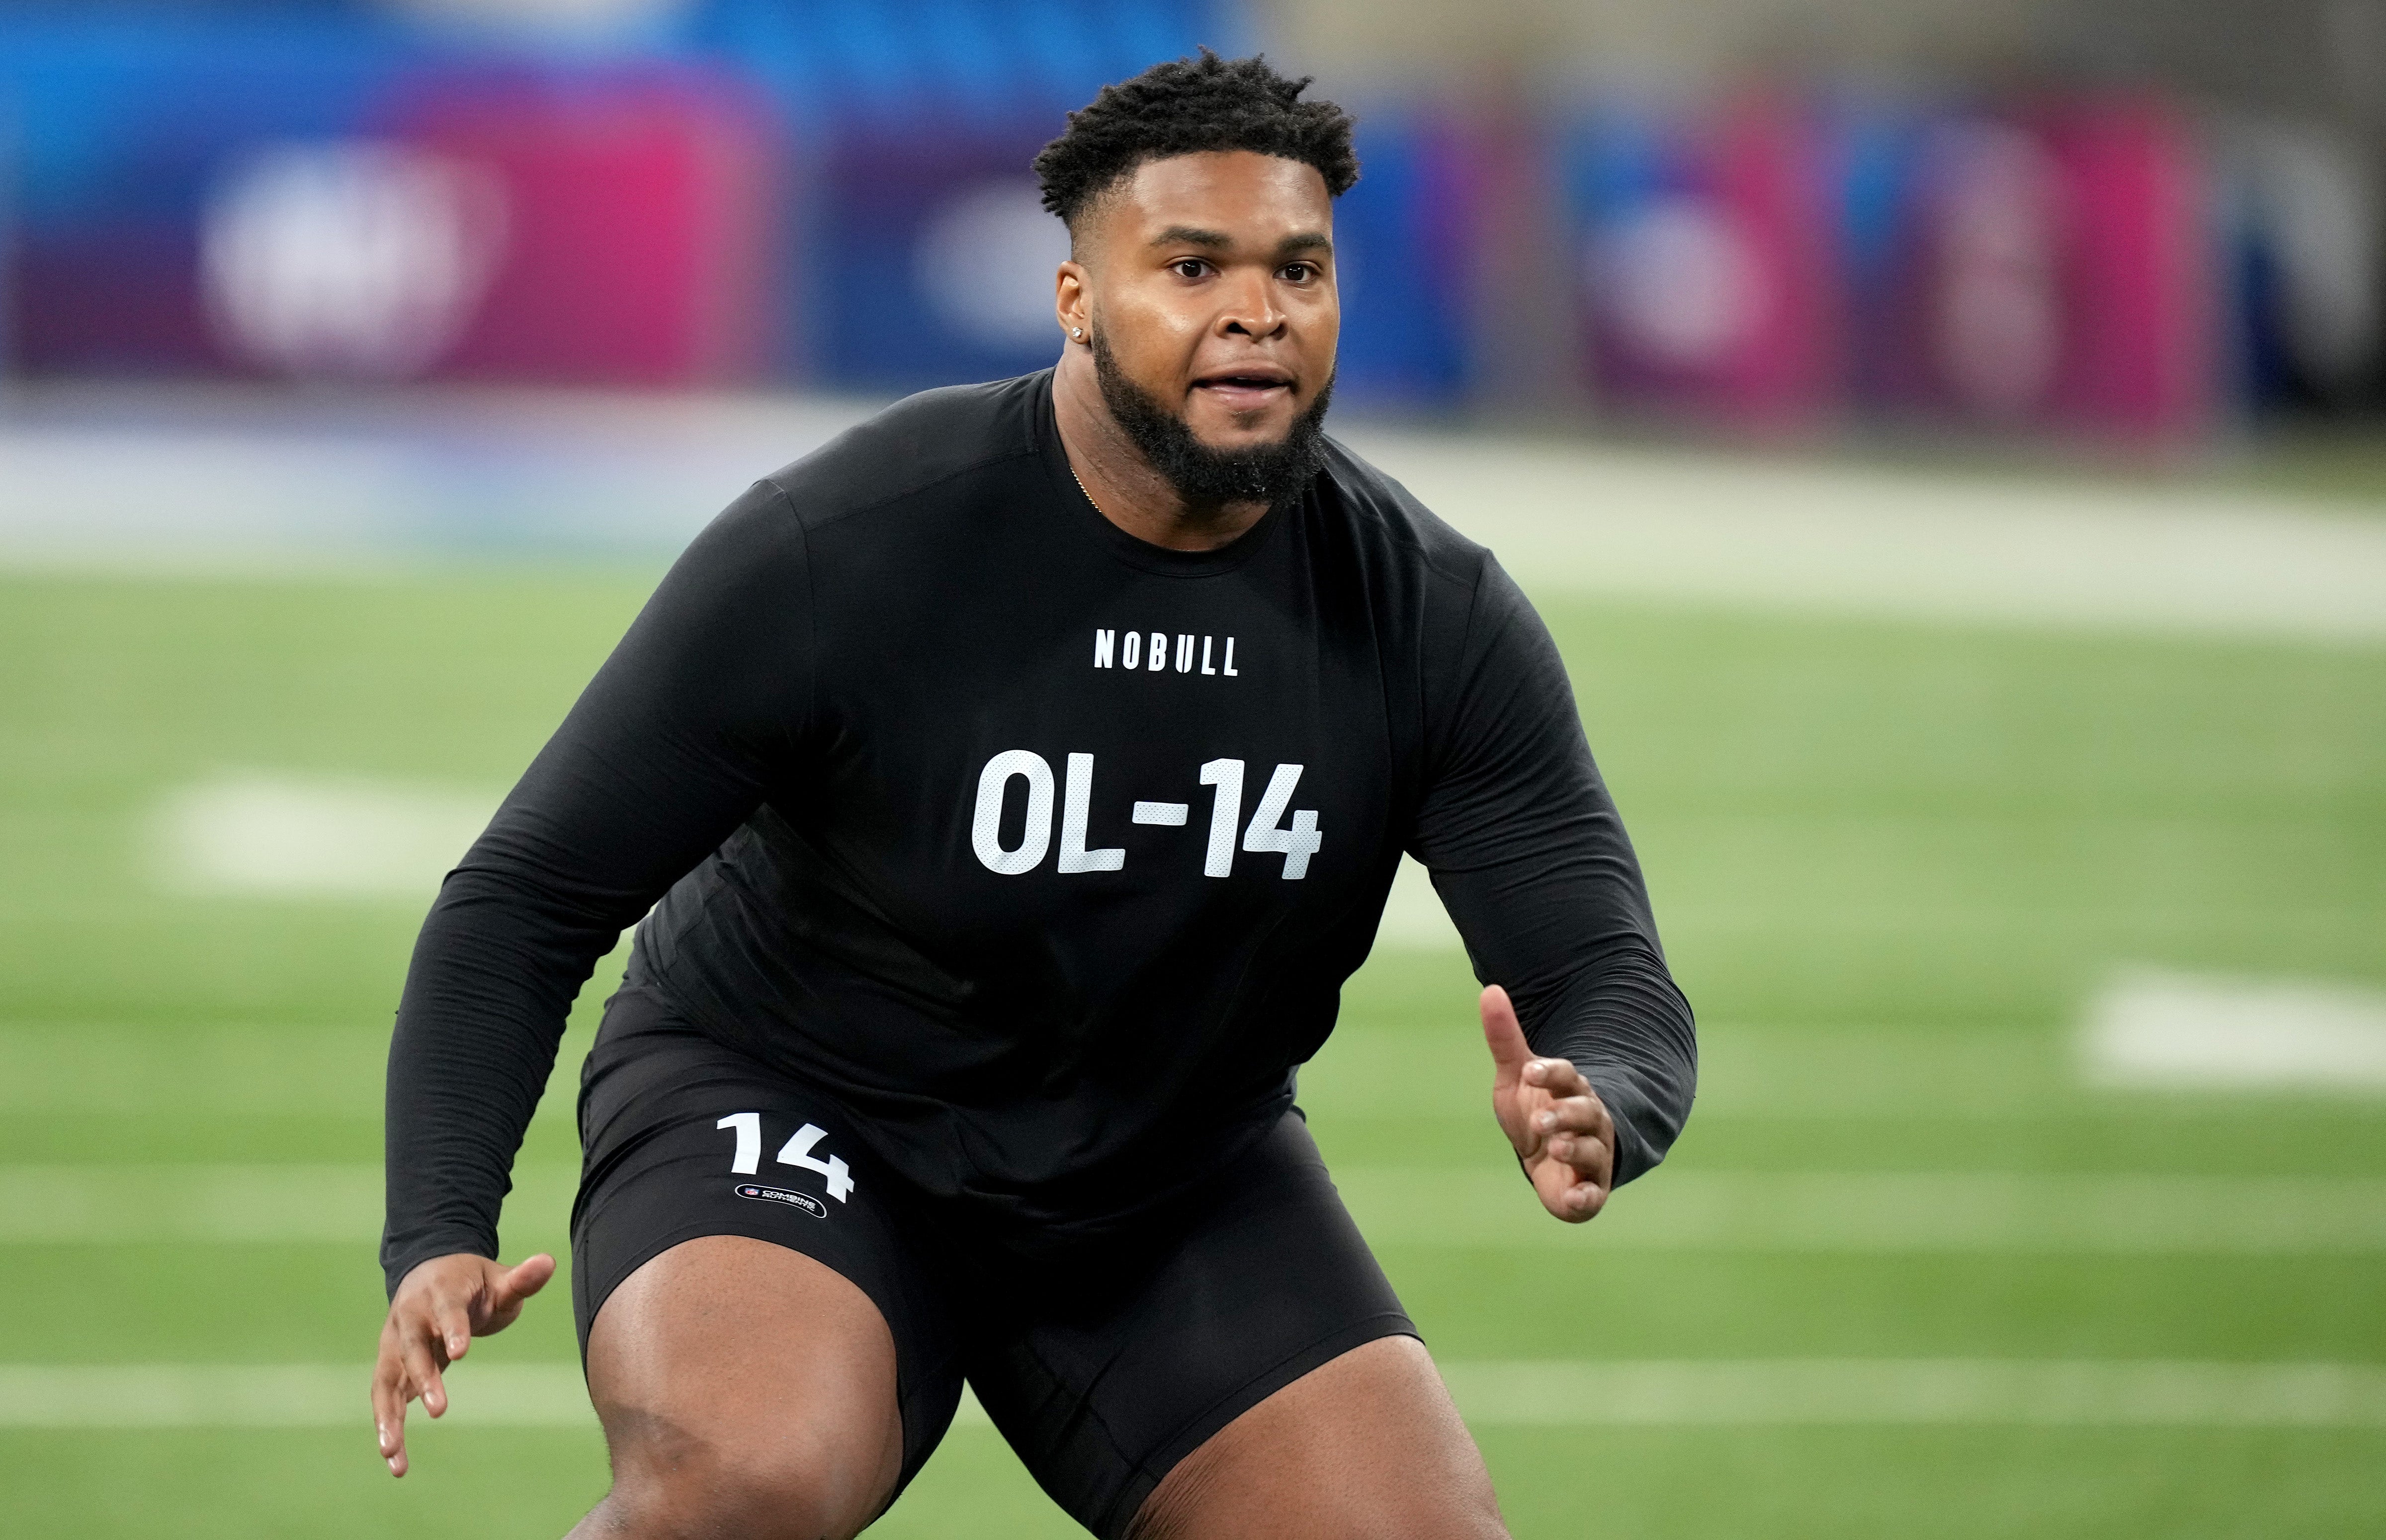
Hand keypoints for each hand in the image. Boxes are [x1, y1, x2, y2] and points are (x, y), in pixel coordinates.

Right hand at [372, 1251, 554, 1475]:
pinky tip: (395, 1461)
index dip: (453, 1329)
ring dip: (388, 1415)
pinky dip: (388, 1427)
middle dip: (422, 1377)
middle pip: (412, 1346)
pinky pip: (385, 1399)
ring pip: (387, 1378)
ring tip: (393, 1451)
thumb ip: (522, 1279)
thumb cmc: (471, 1283)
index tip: (462, 1353)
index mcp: (440, 1291)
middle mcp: (410, 1317)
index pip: (446, 1309)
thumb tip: (548, 1262)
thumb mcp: (499, 1279)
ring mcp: (395, 1343)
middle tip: (439, 1409)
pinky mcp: (391, 1366)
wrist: (428, 1273)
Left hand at [1482, 984, 1614, 1222]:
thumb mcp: (1516, 1077)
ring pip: (1592, 1150)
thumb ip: (1505, 1038)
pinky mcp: (1590, 1189)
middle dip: (1565, 1115)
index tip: (1530, 1070)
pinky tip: (1572, 1198)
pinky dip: (1585, 1197)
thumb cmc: (1534, 1110)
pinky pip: (1593, 1194)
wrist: (1549, 1160)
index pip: (1566, 1076)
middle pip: (1585, 1112)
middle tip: (1539, 1120)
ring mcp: (1593, 1155)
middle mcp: (1589, 1120)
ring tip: (1554, 1147)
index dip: (1550, 1072)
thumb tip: (1490, 990)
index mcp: (1570, 1090)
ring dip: (1575, 1148)